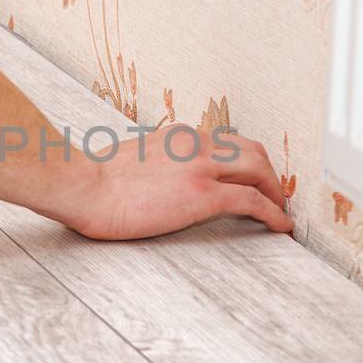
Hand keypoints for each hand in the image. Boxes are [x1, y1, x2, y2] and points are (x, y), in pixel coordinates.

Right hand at [55, 126, 294, 239]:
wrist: (82, 186)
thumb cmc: (93, 180)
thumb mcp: (133, 158)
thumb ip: (155, 162)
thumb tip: (158, 179)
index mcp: (179, 136)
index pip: (227, 143)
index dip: (246, 162)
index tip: (252, 178)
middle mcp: (196, 143)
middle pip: (253, 151)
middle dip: (270, 174)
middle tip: (276, 195)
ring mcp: (202, 166)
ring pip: (260, 170)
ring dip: (276, 192)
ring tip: (281, 212)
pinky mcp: (203, 194)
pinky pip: (252, 201)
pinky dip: (273, 213)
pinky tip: (280, 226)